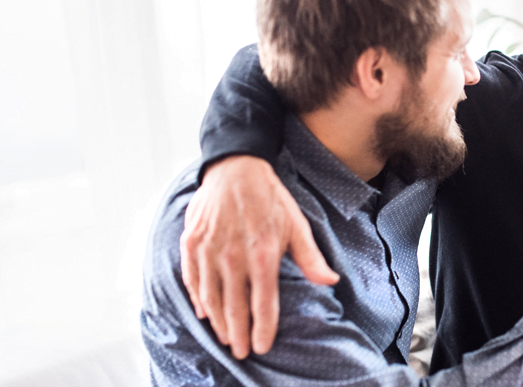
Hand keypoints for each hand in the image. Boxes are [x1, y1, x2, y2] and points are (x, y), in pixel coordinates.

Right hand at [182, 155, 338, 358]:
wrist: (235, 169)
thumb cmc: (270, 198)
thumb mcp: (297, 225)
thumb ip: (311, 258)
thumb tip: (331, 281)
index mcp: (263, 255)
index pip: (262, 304)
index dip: (263, 329)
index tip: (262, 347)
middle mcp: (233, 258)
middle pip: (235, 307)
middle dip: (238, 334)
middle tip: (241, 353)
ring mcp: (209, 252)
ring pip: (211, 298)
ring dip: (218, 322)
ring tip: (225, 338)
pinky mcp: (191, 244)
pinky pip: (191, 280)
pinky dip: (197, 299)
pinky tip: (203, 313)